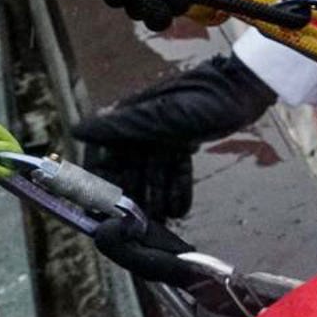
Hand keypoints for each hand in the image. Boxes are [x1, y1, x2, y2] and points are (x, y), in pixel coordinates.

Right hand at [71, 54, 274, 219]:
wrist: (241, 91)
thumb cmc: (198, 100)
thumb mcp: (158, 116)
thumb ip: (118, 127)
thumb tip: (75, 130)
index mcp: (126, 118)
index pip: (104, 158)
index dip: (101, 185)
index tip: (103, 211)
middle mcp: (139, 128)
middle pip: (129, 170)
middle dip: (134, 198)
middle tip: (137, 226)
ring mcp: (162, 136)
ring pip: (153, 174)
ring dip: (156, 198)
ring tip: (161, 224)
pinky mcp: (183, 142)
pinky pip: (174, 170)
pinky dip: (176, 189)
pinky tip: (179, 211)